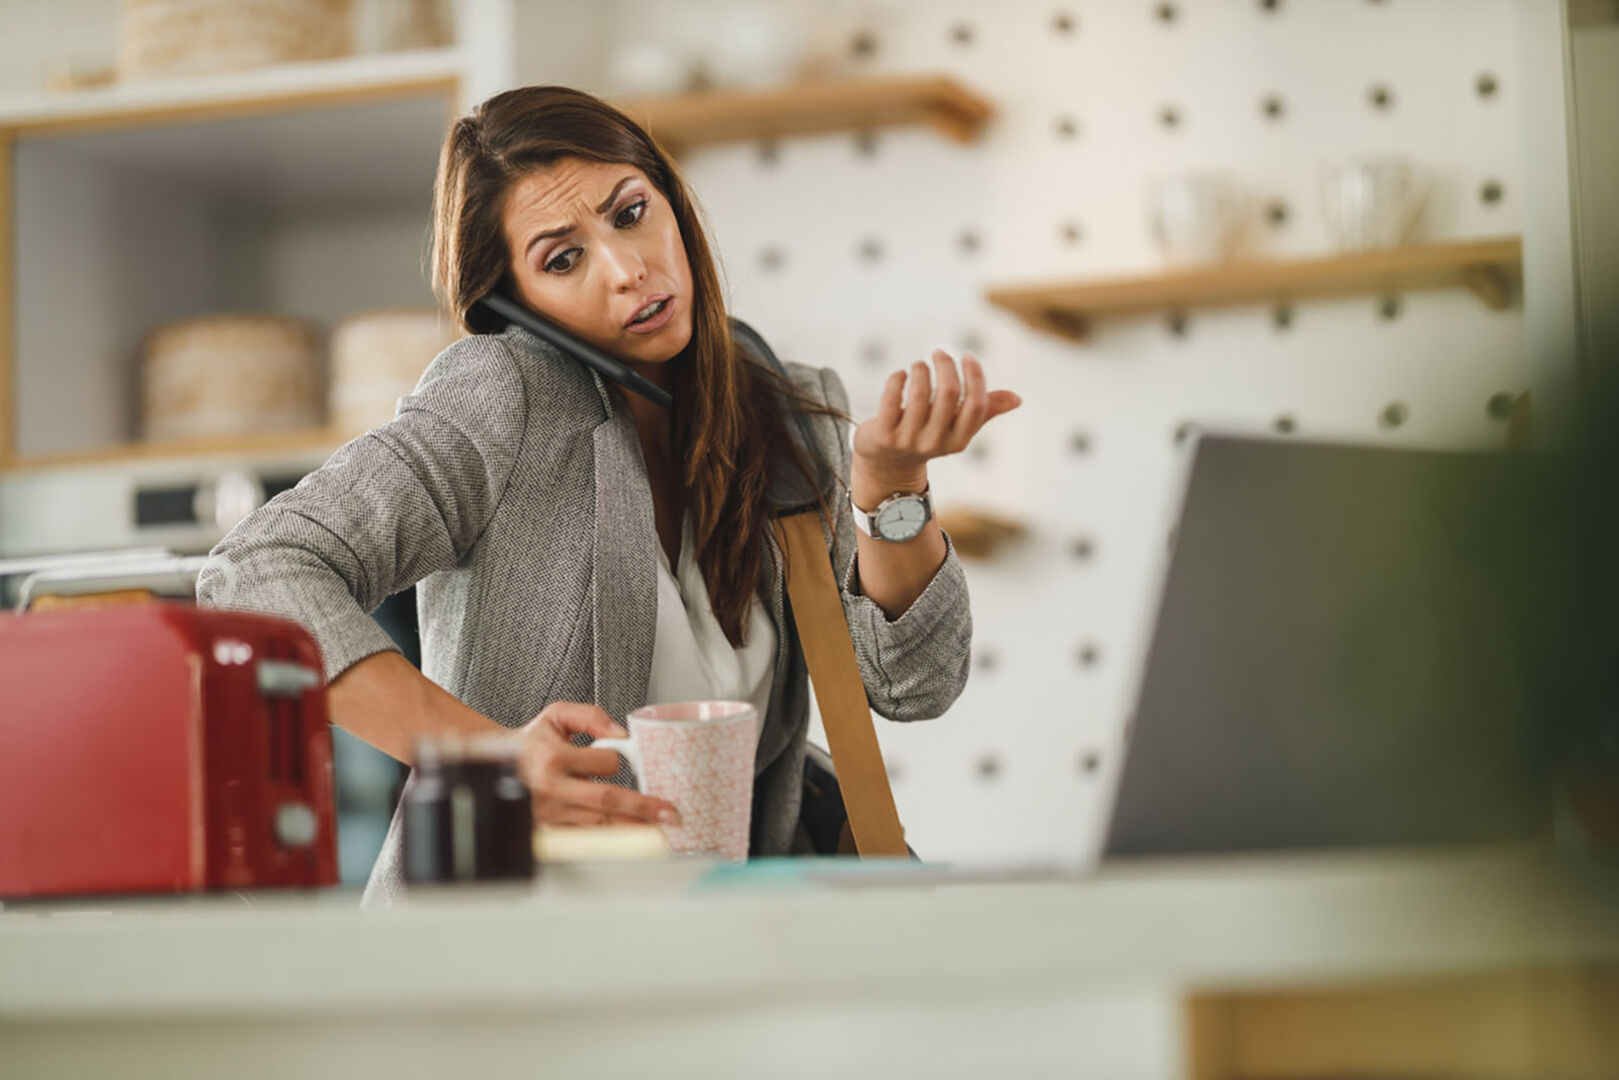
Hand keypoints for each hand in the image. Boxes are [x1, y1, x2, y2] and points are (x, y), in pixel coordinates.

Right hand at [515, 702, 681, 827]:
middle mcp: (552, 790)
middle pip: (606, 801)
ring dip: (633, 829)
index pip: (604, 763)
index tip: (617, 757)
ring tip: (660, 830)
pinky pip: (587, 838)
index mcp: (553, 759)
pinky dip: (612, 839)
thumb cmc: (533, 742)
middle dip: (642, 807)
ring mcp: (551, 814)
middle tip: (670, 813)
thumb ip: (590, 716)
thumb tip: (620, 734)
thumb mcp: (557, 715)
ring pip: (599, 825)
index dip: (617, 759)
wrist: (500, 767)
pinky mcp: (551, 831)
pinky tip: (633, 838)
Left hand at [852, 350, 1021, 487]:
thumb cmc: (927, 435)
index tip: (967, 356)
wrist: (887, 465)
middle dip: (945, 365)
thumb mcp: (956, 427)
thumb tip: (1017, 398)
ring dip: (920, 369)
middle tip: (939, 353)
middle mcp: (935, 442)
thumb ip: (984, 410)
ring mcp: (908, 440)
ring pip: (920, 392)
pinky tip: (901, 375)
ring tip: (919, 365)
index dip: (975, 375)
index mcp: (959, 440)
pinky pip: (892, 398)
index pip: (976, 404)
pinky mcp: (883, 435)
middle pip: (949, 393)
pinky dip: (897, 379)